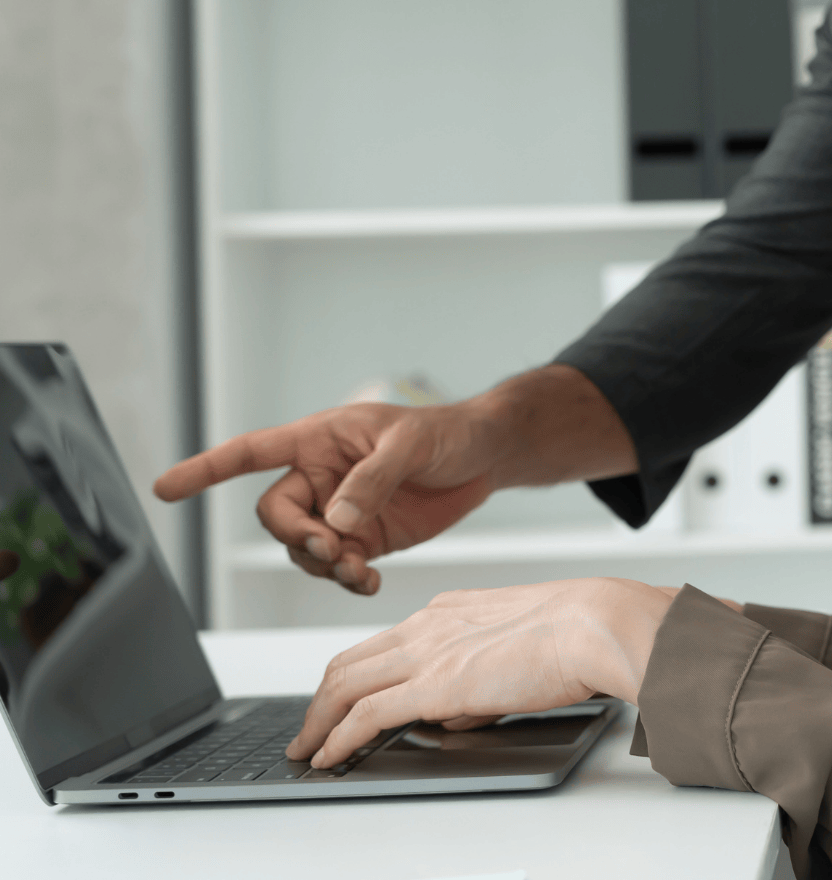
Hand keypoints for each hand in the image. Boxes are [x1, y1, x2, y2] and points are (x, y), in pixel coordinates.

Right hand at [153, 400, 501, 595]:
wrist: (485, 457)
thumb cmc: (446, 432)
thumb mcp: (411, 445)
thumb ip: (371, 481)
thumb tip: (336, 522)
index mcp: (319, 440)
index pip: (251, 453)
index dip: (206, 469)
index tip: (164, 488)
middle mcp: (320, 476)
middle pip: (276, 516)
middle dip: (296, 537)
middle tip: (333, 549)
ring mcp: (340, 511)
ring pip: (303, 549)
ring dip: (323, 565)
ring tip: (359, 569)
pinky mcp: (364, 538)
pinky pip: (337, 566)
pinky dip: (347, 579)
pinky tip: (368, 581)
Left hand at [287, 578, 674, 767]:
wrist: (595, 624)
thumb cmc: (578, 631)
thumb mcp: (514, 642)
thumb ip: (475, 672)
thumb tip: (454, 711)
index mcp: (450, 609)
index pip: (383, 644)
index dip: (354, 675)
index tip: (343, 700)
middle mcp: (428, 624)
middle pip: (349, 662)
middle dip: (321, 700)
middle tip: (310, 729)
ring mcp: (427, 653)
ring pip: (344, 685)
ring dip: (318, 722)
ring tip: (308, 750)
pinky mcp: (432, 685)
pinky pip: (364, 715)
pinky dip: (337, 738)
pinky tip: (328, 756)